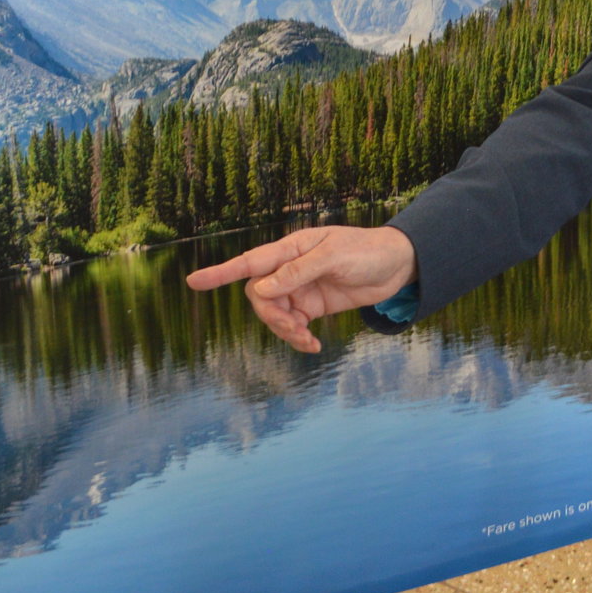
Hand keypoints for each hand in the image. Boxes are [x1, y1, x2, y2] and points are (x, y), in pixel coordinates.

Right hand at [185, 224, 417, 353]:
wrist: (398, 264)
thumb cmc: (367, 251)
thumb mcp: (334, 257)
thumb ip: (298, 272)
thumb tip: (261, 290)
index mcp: (292, 248)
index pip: (250, 262)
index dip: (220, 273)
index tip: (193, 282)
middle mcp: (290, 268)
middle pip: (259, 296)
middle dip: (271, 315)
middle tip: (295, 327)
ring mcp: (300, 288)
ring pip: (274, 314)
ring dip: (285, 331)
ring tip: (308, 339)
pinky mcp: (312, 306)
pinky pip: (292, 325)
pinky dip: (297, 338)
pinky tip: (313, 345)